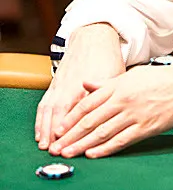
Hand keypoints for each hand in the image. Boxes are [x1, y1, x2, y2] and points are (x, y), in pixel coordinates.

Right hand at [35, 23, 124, 149]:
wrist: (93, 37)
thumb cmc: (107, 58)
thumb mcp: (115, 76)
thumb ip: (110, 97)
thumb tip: (115, 115)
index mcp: (86, 86)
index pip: (79, 113)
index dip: (76, 130)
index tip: (73, 145)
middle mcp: (69, 87)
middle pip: (62, 115)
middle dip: (58, 135)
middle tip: (57, 152)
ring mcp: (60, 86)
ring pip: (50, 111)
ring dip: (46, 130)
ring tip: (46, 146)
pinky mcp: (54, 84)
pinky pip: (43, 105)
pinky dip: (40, 120)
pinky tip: (40, 133)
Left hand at [47, 64, 172, 158]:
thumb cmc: (157, 80)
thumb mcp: (130, 76)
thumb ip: (106, 83)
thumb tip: (85, 85)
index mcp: (118, 87)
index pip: (88, 104)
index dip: (71, 118)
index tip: (58, 129)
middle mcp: (123, 102)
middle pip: (91, 121)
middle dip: (72, 135)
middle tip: (57, 147)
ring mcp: (134, 116)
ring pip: (103, 133)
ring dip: (83, 145)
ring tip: (70, 153)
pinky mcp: (144, 129)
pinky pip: (121, 141)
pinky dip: (105, 149)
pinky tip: (93, 154)